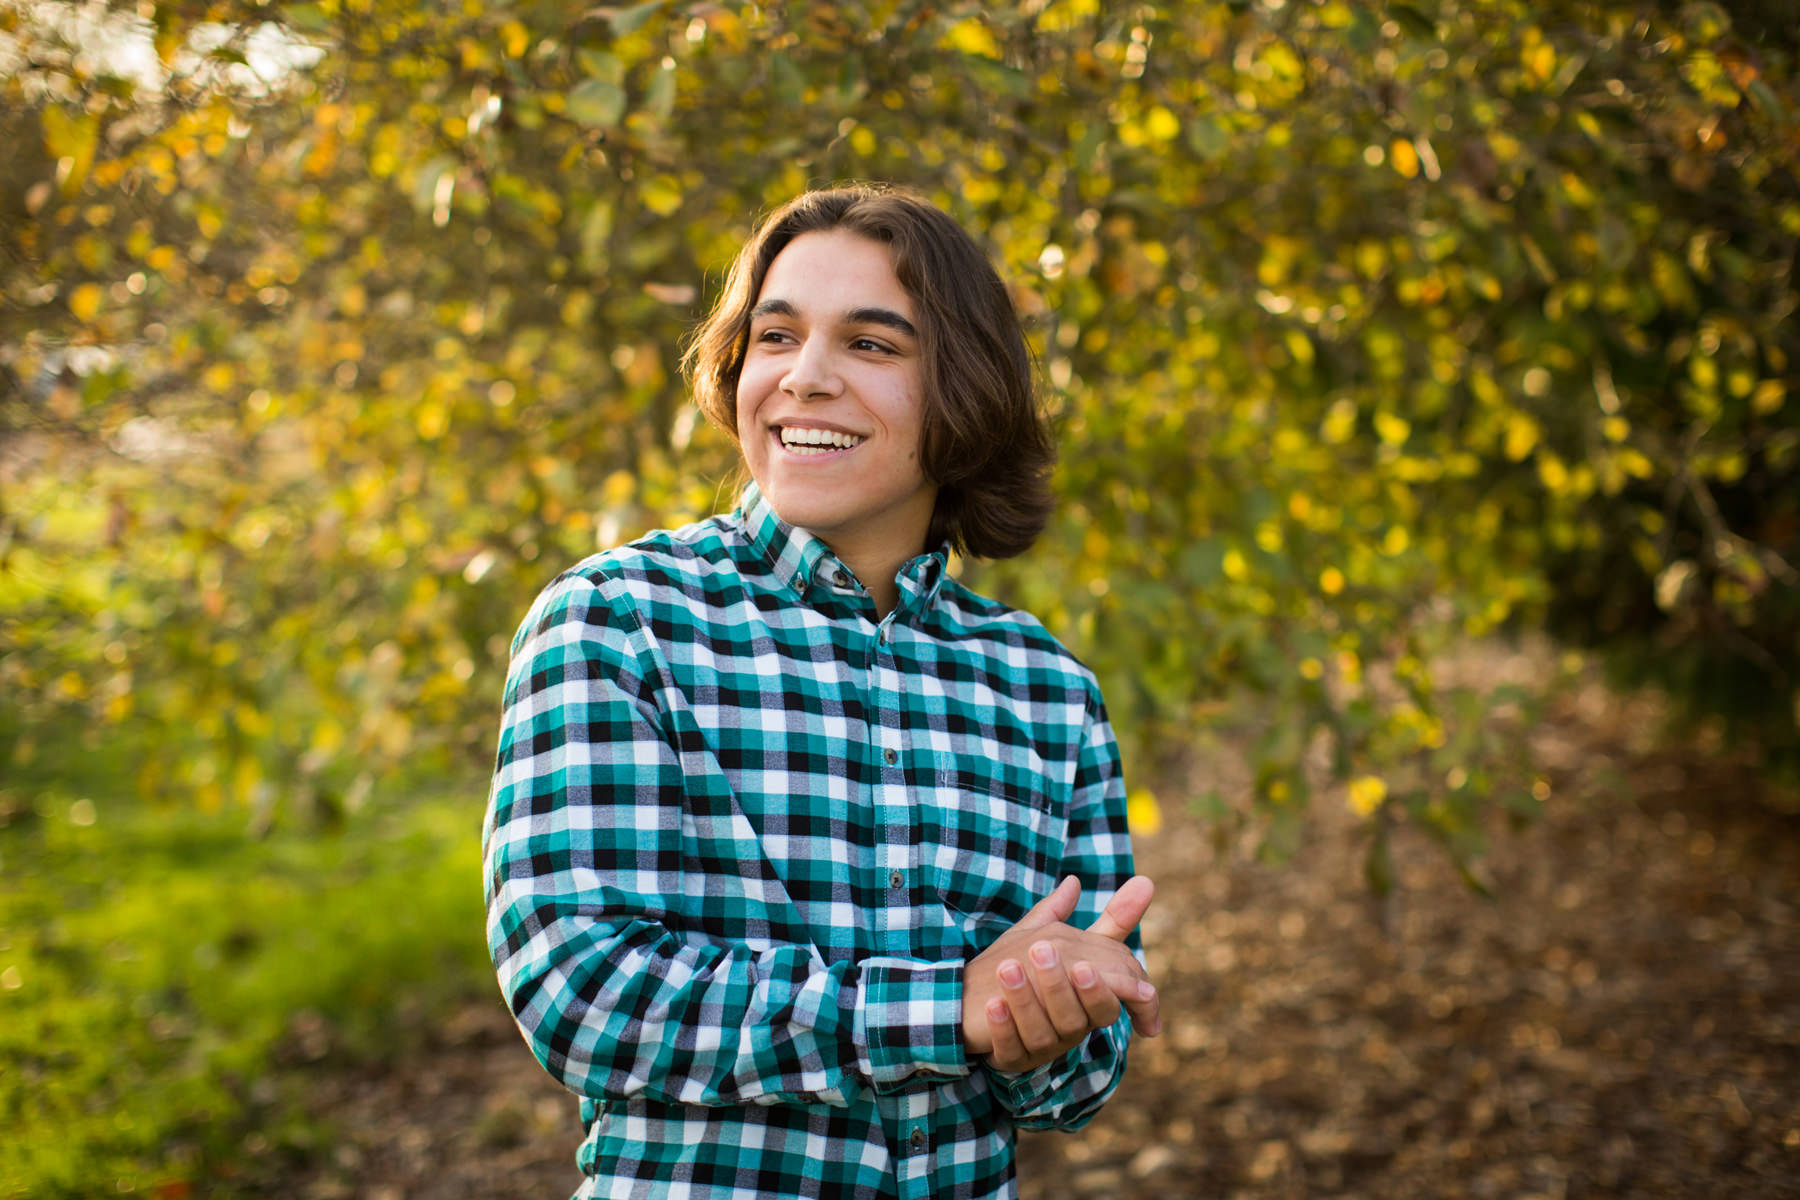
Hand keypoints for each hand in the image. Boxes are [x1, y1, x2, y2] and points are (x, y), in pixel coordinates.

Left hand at [962, 875, 1159, 1072]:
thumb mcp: (1067, 938)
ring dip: (1026, 999)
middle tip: (1042, 951)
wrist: (980, 1004)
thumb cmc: (1034, 970)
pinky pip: (1010, 1048)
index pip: (1114, 998)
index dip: (1106, 988)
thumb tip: (1145, 881)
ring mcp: (1040, 1046)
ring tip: (1008, 967)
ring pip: (1044, 1032)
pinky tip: (994, 1004)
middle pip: (1082, 1015)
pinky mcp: (1009, 1056)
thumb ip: (1109, 921)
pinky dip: (1003, 1026)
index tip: (1086, 966)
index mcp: (1089, 1002)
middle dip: (1062, 986)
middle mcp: (1071, 1028)